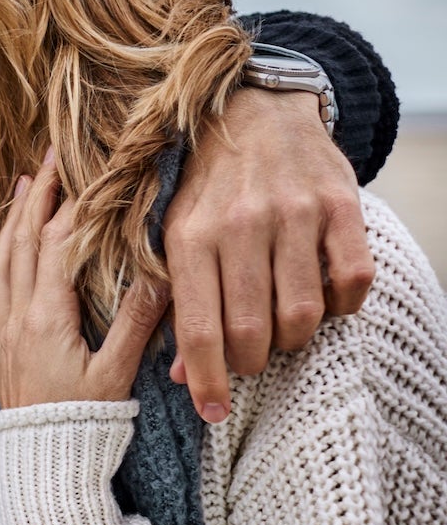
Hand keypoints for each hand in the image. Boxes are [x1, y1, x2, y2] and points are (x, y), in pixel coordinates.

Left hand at [0, 152, 172, 409]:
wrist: (42, 459)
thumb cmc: (84, 421)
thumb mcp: (116, 374)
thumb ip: (137, 325)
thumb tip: (160, 277)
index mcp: (46, 319)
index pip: (57, 247)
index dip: (72, 207)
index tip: (84, 172)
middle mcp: (18, 317)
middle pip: (22, 242)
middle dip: (35, 197)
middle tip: (47, 157)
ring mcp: (6, 327)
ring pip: (3, 259)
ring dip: (15, 218)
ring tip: (24, 184)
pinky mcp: (2, 340)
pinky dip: (6, 249)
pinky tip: (14, 240)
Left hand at [162, 86, 373, 421]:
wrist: (254, 109)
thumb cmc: (204, 186)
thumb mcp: (172, 235)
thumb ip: (173, 302)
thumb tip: (183, 375)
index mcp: (190, 236)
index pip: (199, 328)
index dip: (207, 381)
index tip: (212, 414)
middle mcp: (242, 225)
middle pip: (254, 331)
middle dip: (250, 365)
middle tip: (248, 363)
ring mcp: (296, 215)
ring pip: (304, 314)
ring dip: (293, 340)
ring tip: (279, 332)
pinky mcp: (342, 207)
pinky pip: (352, 283)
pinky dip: (341, 307)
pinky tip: (321, 300)